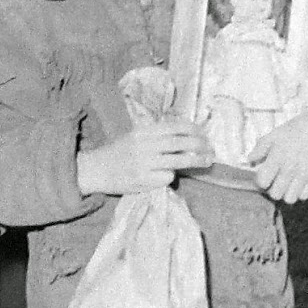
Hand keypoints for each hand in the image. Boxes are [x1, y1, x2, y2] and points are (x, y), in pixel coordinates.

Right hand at [76, 121, 213, 194]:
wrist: (96, 169)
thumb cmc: (119, 152)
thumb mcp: (135, 136)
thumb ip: (156, 135)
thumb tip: (186, 134)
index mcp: (143, 131)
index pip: (174, 127)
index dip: (193, 129)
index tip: (204, 133)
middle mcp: (144, 145)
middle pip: (180, 143)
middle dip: (200, 145)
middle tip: (211, 149)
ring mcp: (144, 163)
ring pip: (178, 161)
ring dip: (196, 161)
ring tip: (207, 162)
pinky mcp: (143, 180)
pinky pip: (167, 177)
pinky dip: (172, 176)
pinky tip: (169, 176)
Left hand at [249, 102, 307, 203]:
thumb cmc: (299, 128)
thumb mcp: (276, 133)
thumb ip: (261, 147)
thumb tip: (250, 160)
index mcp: (277, 156)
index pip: (262, 182)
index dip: (261, 180)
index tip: (265, 176)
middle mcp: (289, 168)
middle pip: (275, 194)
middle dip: (273, 188)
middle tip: (277, 181)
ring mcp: (304, 174)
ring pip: (289, 199)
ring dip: (287, 193)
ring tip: (289, 184)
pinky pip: (304, 196)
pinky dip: (300, 192)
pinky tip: (300, 182)